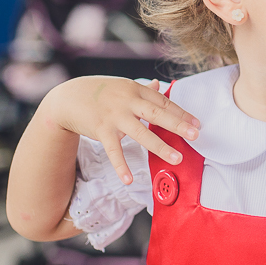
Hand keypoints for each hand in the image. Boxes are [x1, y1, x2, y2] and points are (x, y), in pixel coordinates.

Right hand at [43, 76, 200, 184]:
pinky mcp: (101, 130)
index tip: (197, 123)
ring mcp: (115, 116)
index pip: (163, 101)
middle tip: (196, 135)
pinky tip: (129, 180)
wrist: (68, 98)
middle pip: (157, 113)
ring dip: (160, 146)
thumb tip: (159, 85)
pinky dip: (121, 166)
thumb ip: (142, 89)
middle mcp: (127, 102)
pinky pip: (114, 151)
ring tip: (177, 158)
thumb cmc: (99, 92)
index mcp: (135, 90)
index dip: (181, 113)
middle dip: (178, 125)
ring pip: (141, 133)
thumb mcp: (122, 87)